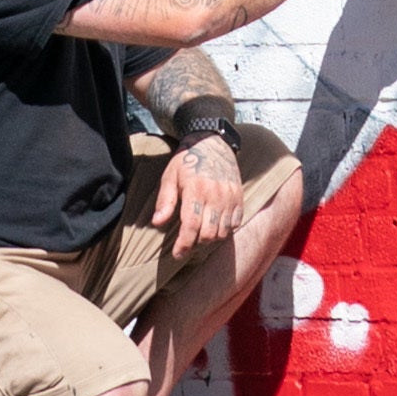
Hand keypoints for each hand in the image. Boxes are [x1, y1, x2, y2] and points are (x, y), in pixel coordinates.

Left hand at [152, 131, 246, 263]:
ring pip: (223, 232)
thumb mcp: (170, 177)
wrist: (211, 142)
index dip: (184, 244)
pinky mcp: (239, 197)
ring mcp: (230, 196)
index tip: (177, 253)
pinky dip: (225, 230)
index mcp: (196, 190)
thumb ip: (165, 201)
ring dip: (210, 238)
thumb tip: (157, 223)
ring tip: (200, 233)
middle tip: (187, 241)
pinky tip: (215, 225)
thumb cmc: (187, 161)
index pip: (191, 226)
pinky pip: (235, 223)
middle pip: (209, 233)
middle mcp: (216, 194)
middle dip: (196, 243)